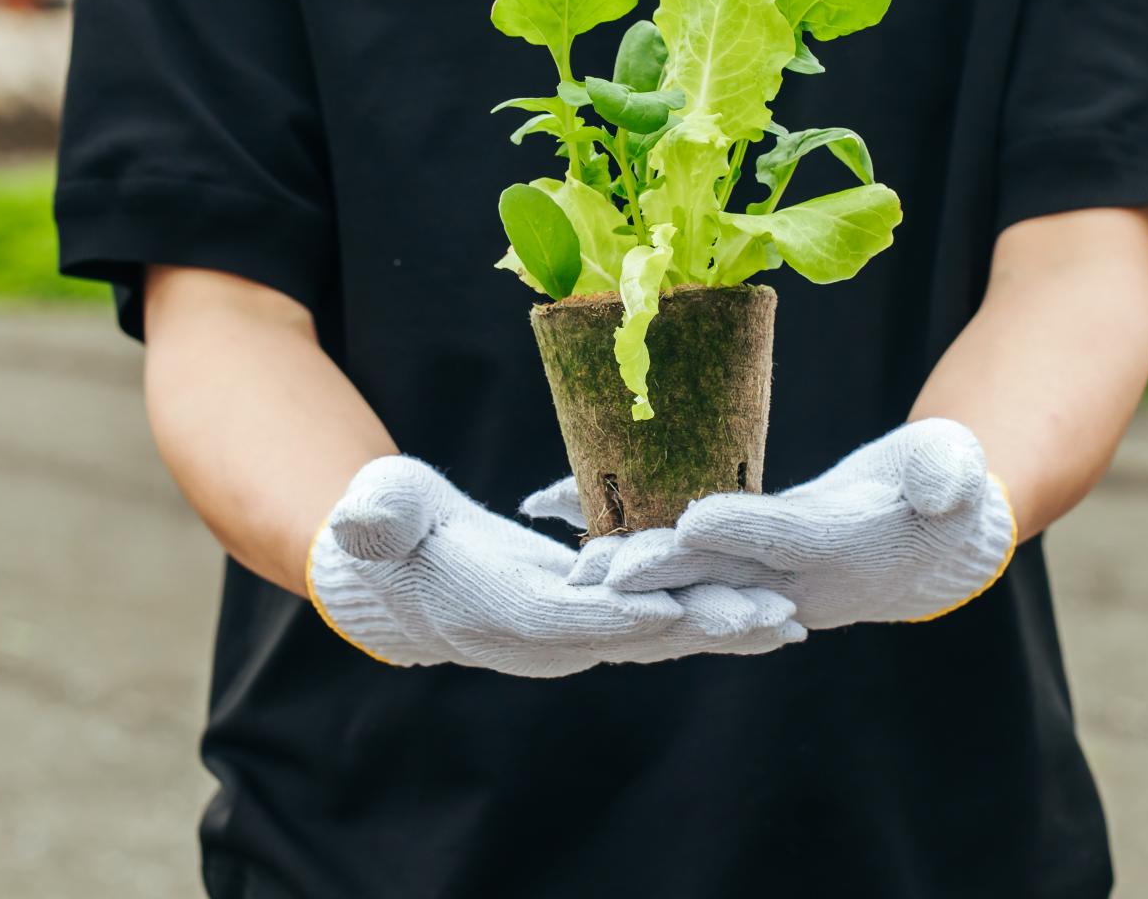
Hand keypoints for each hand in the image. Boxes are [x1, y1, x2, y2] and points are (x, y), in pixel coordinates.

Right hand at [307, 456, 805, 676]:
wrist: (393, 570)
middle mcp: (546, 637)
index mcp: (503, 613)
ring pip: (657, 634)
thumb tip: (357, 526)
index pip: (577, 621)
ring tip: (790, 618)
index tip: (691, 608)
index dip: (636, 616)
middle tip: (778, 614)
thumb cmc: (387, 527)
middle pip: (638, 637)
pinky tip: (758, 609)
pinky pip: (657, 620)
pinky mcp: (590, 614)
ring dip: (722, 627)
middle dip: (707, 627)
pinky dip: (706, 616)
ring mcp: (572, 632)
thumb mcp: (378, 510)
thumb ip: (376, 518)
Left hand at [523, 419, 1017, 629]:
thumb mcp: (954, 470)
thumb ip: (945, 477)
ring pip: (693, 576)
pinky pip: (683, 558)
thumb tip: (942, 492)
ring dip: (636, 574)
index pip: (789, 542)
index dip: (744, 533)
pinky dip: (635, 543)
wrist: (934, 532)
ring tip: (572, 565)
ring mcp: (768, 577)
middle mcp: (799, 578)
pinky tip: (578, 519)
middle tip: (600, 572)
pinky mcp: (745, 563)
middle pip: (723, 576)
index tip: (695, 520)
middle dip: (663, 574)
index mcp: (847, 550)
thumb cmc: (945, 484)